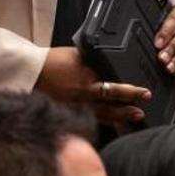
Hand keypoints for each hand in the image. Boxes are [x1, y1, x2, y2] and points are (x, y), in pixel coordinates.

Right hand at [35, 47, 150, 122]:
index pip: (114, 88)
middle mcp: (83, 95)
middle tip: (142, 112)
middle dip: (127, 109)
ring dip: (118, 117)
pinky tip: (110, 121)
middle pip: (110, 106)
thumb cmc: (52, 60)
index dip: (130, 92)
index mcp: (87, 79)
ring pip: (101, 115)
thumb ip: (94, 59)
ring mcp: (75, 106)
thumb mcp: (77, 54)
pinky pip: (88, 117)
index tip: (144, 93)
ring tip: (133, 118)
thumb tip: (109, 57)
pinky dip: (101, 120)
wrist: (31, 72)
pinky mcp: (68, 112)